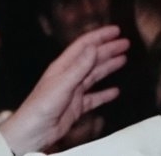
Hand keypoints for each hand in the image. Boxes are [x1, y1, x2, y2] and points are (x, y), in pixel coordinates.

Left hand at [0, 25, 128, 153]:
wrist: (34, 130)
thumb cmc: (42, 105)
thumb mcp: (63, 83)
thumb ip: (79, 66)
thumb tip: (93, 47)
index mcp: (63, 66)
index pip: (84, 45)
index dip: (100, 36)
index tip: (116, 31)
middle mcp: (69, 75)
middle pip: (92, 58)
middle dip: (109, 49)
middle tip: (126, 43)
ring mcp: (73, 91)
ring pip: (95, 75)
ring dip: (109, 66)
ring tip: (123, 59)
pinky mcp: (77, 106)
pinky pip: (95, 97)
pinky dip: (105, 93)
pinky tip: (115, 91)